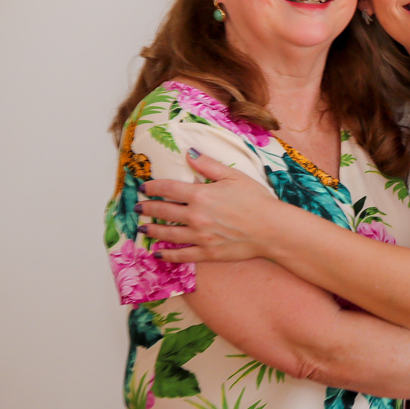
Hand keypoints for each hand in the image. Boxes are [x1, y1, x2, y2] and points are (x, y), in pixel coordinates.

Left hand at [138, 149, 277, 263]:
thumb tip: (188, 153)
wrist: (272, 229)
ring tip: (142, 228)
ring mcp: (200, 236)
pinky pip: (181, 255)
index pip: (168, 188)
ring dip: (152, 230)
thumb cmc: (257, 200)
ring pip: (168, 234)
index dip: (153, 187)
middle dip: (147, 208)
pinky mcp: (207, 253)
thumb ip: (209, 165)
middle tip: (137, 208)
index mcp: (200, 195)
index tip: (145, 187)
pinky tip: (158, 253)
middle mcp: (195, 216)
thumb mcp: (234, 176)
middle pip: (163, 211)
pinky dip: (167, 255)